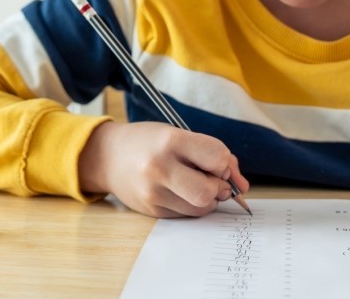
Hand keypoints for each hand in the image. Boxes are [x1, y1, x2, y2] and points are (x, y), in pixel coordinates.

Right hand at [78, 121, 249, 217]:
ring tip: (194, 183)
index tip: (217, 162)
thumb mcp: (178, 135)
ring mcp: (154, 193)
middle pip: (209, 191)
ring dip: (208, 198)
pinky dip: (192, 205)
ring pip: (201, 208)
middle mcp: (160, 168)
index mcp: (170, 141)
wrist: (108, 157)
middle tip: (212, 178)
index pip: (217, 157)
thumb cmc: (149, 142)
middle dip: (219, 187)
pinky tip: (180, 191)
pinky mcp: (152, 211)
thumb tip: (242, 186)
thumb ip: (213, 154)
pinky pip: (187, 214)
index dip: (225, 163)